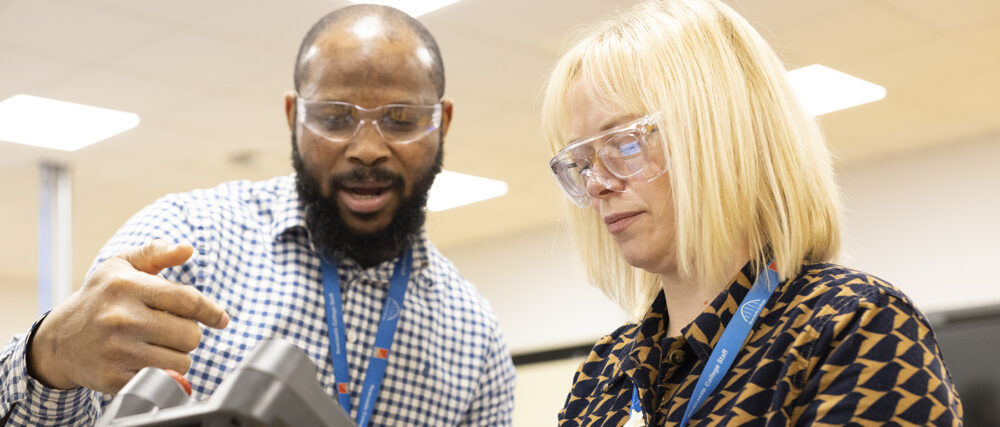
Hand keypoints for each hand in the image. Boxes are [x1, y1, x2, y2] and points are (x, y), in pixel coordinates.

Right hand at [27, 240, 229, 392]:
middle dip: (188, 333)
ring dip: (177, 355)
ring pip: (181, 361)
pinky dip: (163, 374)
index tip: (221, 319)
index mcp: (126, 286)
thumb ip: (156, 253)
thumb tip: (187, 249)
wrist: (59, 341)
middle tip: (170, 330)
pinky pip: (162, 381)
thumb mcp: (121, 266)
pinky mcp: (114, 379)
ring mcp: (117, 351)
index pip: (188, 300)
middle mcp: (121, 318)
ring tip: (157, 345)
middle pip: (190, 334)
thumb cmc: (100, 298)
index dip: (212, 311)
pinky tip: (146, 362)